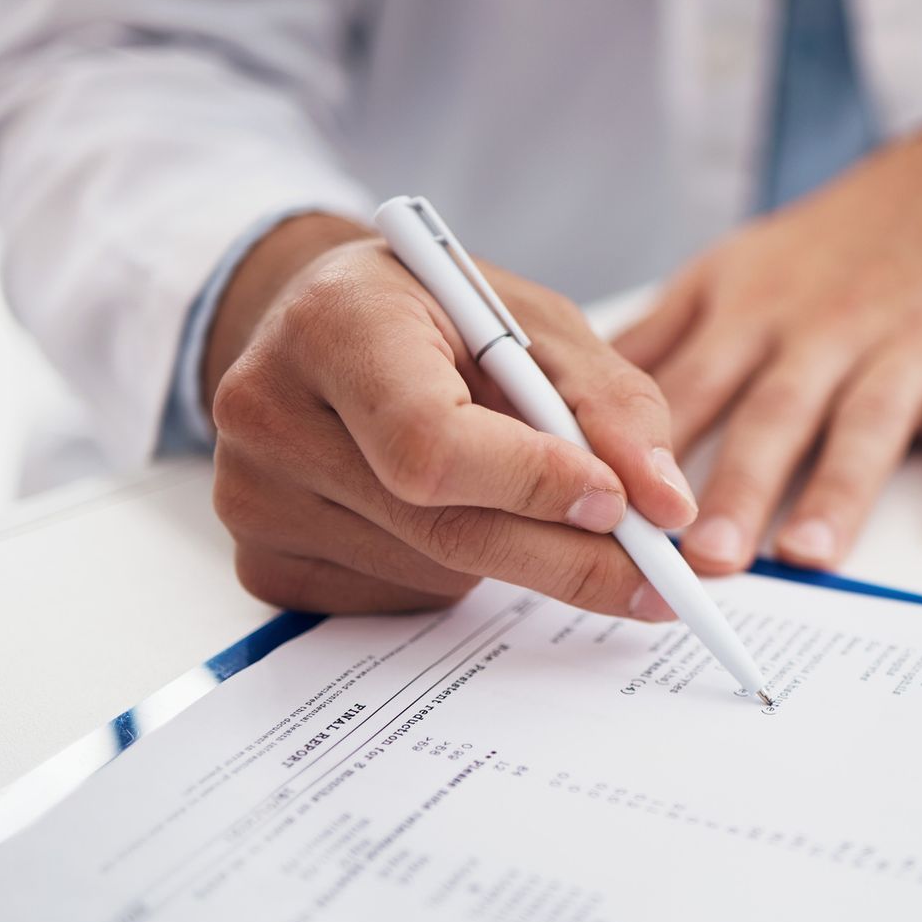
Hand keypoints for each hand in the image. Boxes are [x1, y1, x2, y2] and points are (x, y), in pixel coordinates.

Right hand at [202, 214, 697, 614]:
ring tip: (515, 494)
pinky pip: (396, 602)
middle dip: (566, 556)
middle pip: (440, 527)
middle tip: (653, 576)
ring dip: (512, 557)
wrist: (327, 331)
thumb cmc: (441, 319)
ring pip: (433, 574)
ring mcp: (253, 496)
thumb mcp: (537, 326)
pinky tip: (449, 513)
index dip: (534, 484)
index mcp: (335, 322)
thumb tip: (667, 508)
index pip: (432, 440)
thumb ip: (613, 407)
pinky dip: (455, 577)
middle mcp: (268, 408)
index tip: (620, 505)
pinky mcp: (264, 563)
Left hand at [615, 128, 921, 574]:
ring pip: (868, 423)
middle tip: (705, 558)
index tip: (618, 510)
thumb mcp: (731, 271)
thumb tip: (565, 400)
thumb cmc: (829, 254)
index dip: (654, 449)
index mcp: (753, 313)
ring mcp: (907, 350)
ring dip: (840, 489)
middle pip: (775, 413)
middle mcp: (825, 332)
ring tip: (809, 555)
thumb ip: (659, 341)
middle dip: (739, 485)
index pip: (694, 387)